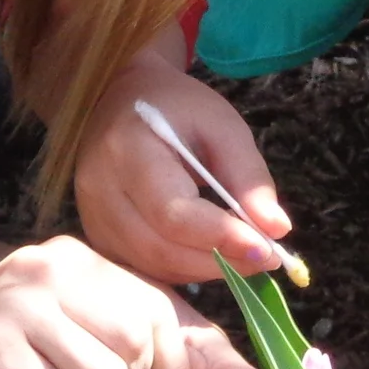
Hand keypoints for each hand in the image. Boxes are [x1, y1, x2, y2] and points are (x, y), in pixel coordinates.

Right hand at [75, 50, 292, 283]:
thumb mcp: (221, 126)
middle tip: (266, 259)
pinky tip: (211, 255)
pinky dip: (185, 269)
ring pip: (153, 265)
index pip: (173, 211)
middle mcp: (99, 189)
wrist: (123, 98)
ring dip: (206, 270)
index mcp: (127, 149)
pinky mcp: (97, 235)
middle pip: (162, 248)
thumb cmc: (177, 109)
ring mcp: (91, 217)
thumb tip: (277, 229)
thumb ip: (249, 177)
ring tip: (244, 257)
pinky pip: (144, 267)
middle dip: (220, 261)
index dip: (221, 237)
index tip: (268, 250)